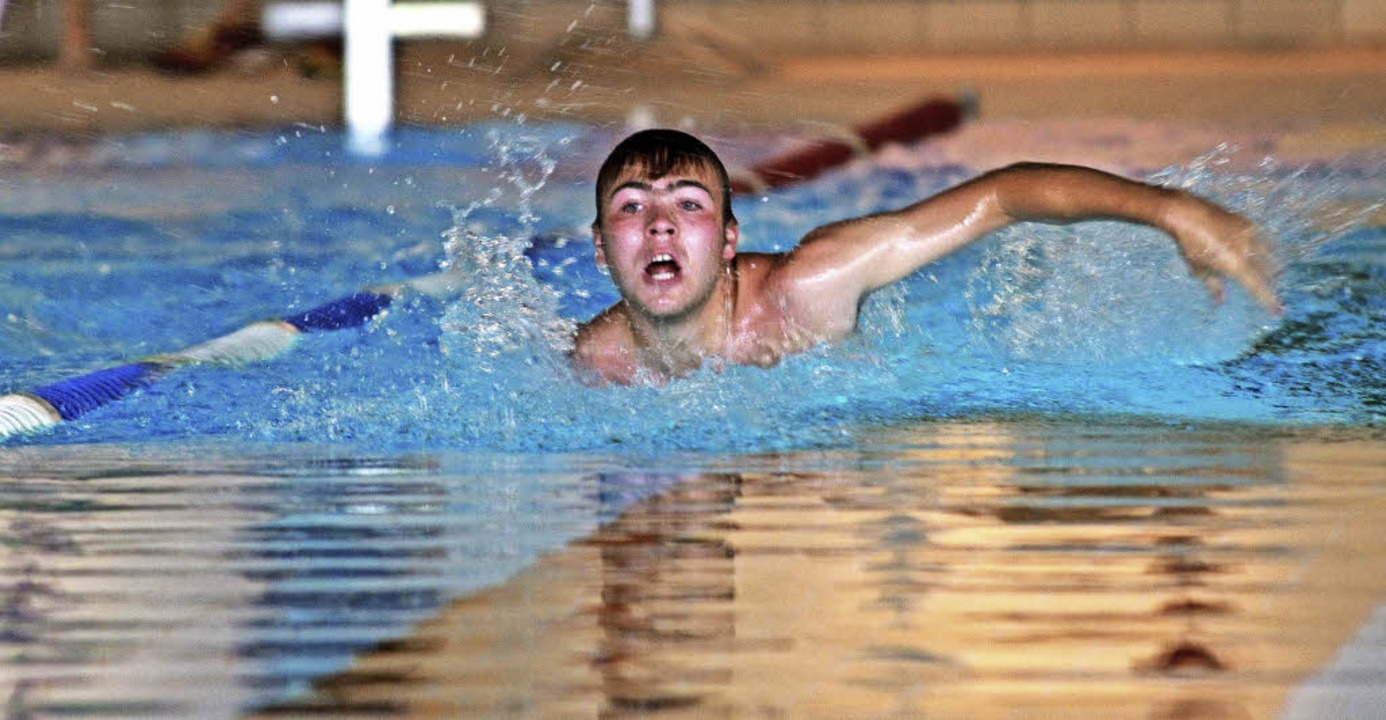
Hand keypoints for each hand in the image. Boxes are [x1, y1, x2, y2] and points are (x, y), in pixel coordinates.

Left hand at [1163, 193, 1281, 314]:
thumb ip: (1213, 285)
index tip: (1277, 312)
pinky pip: (1263, 239)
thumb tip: (1220, 301)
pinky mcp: (1247, 223)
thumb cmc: (1190, 244)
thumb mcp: (1199, 268)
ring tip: (1274, 275)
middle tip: (1273, 293)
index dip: (1268, 301)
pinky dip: (1265, 249)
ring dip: (1271, 267)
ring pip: (1268, 256)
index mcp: (1235, 265)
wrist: (1187, 214)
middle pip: (1266, 272)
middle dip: (1270, 284)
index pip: (1257, 288)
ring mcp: (1249, 235)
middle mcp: (1247, 250)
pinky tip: (1265, 252)